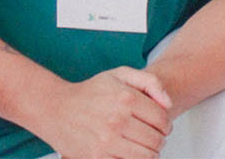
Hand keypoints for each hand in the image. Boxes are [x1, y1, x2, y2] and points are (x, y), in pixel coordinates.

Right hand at [38, 67, 174, 158]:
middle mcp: (117, 120)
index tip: (162, 126)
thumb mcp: (120, 75)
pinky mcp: (96, 157)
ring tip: (144, 148)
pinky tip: (129, 153)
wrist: (55, 108)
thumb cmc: (91, 91)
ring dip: (150, 154)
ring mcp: (106, 142)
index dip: (166, 125)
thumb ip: (150, 82)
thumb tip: (168, 103)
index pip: (162, 119)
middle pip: (156, 140)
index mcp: (126, 99)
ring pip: (145, 156)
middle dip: (159, 140)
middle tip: (153, 138)